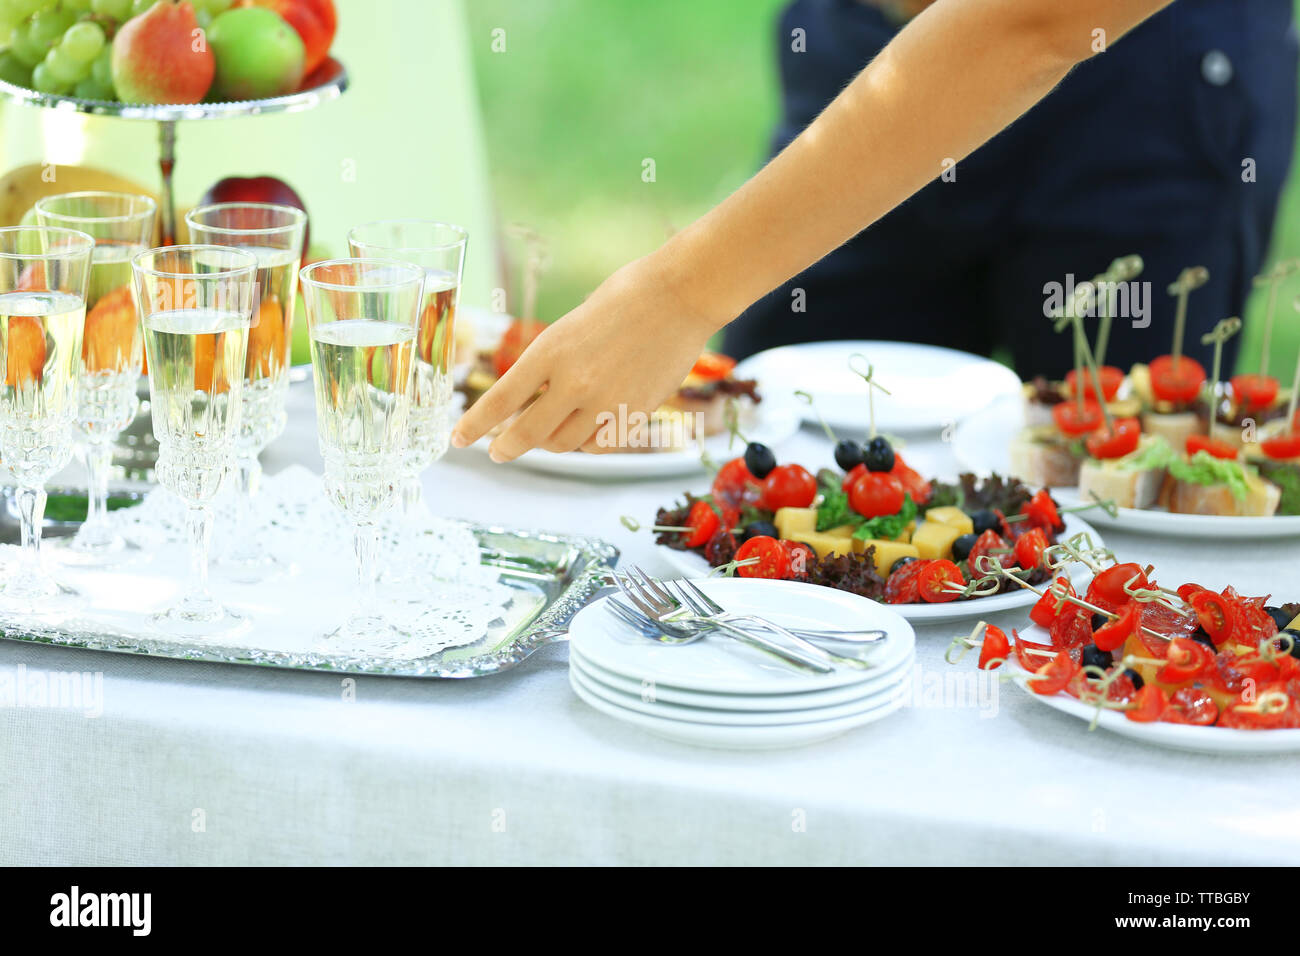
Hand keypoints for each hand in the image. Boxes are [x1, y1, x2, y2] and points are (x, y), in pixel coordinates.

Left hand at [451, 253, 717, 460]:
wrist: (680, 295)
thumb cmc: (625, 297)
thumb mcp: (571, 324)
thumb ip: (553, 362)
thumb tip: (536, 398)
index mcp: (550, 350)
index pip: (500, 399)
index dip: (474, 425)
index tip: (458, 439)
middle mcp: (574, 381)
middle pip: (527, 434)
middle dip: (506, 447)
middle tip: (498, 451)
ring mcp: (606, 401)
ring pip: (563, 444)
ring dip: (548, 443)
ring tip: (544, 435)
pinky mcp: (635, 412)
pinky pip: (598, 444)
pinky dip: (586, 442)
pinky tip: (585, 430)